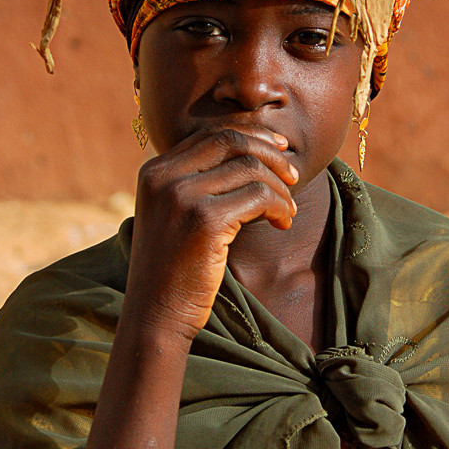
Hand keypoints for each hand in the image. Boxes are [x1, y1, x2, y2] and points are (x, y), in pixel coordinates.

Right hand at [126, 126, 298, 340]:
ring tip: (288, 209)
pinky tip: (282, 223)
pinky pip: (258, 196)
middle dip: (271, 153)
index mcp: (155, 171)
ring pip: (250, 168)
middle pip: (232, 140)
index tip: (280, 147)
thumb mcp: (174, 214)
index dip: (252, 134)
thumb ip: (196, 182)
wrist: (155, 315)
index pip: (212, 133)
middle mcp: (164, 176)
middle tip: (293, 175)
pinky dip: (279, 206)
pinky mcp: (204, 220)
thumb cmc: (172, 269)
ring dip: (280, 187)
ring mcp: (182, 196)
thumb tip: (250, 152)